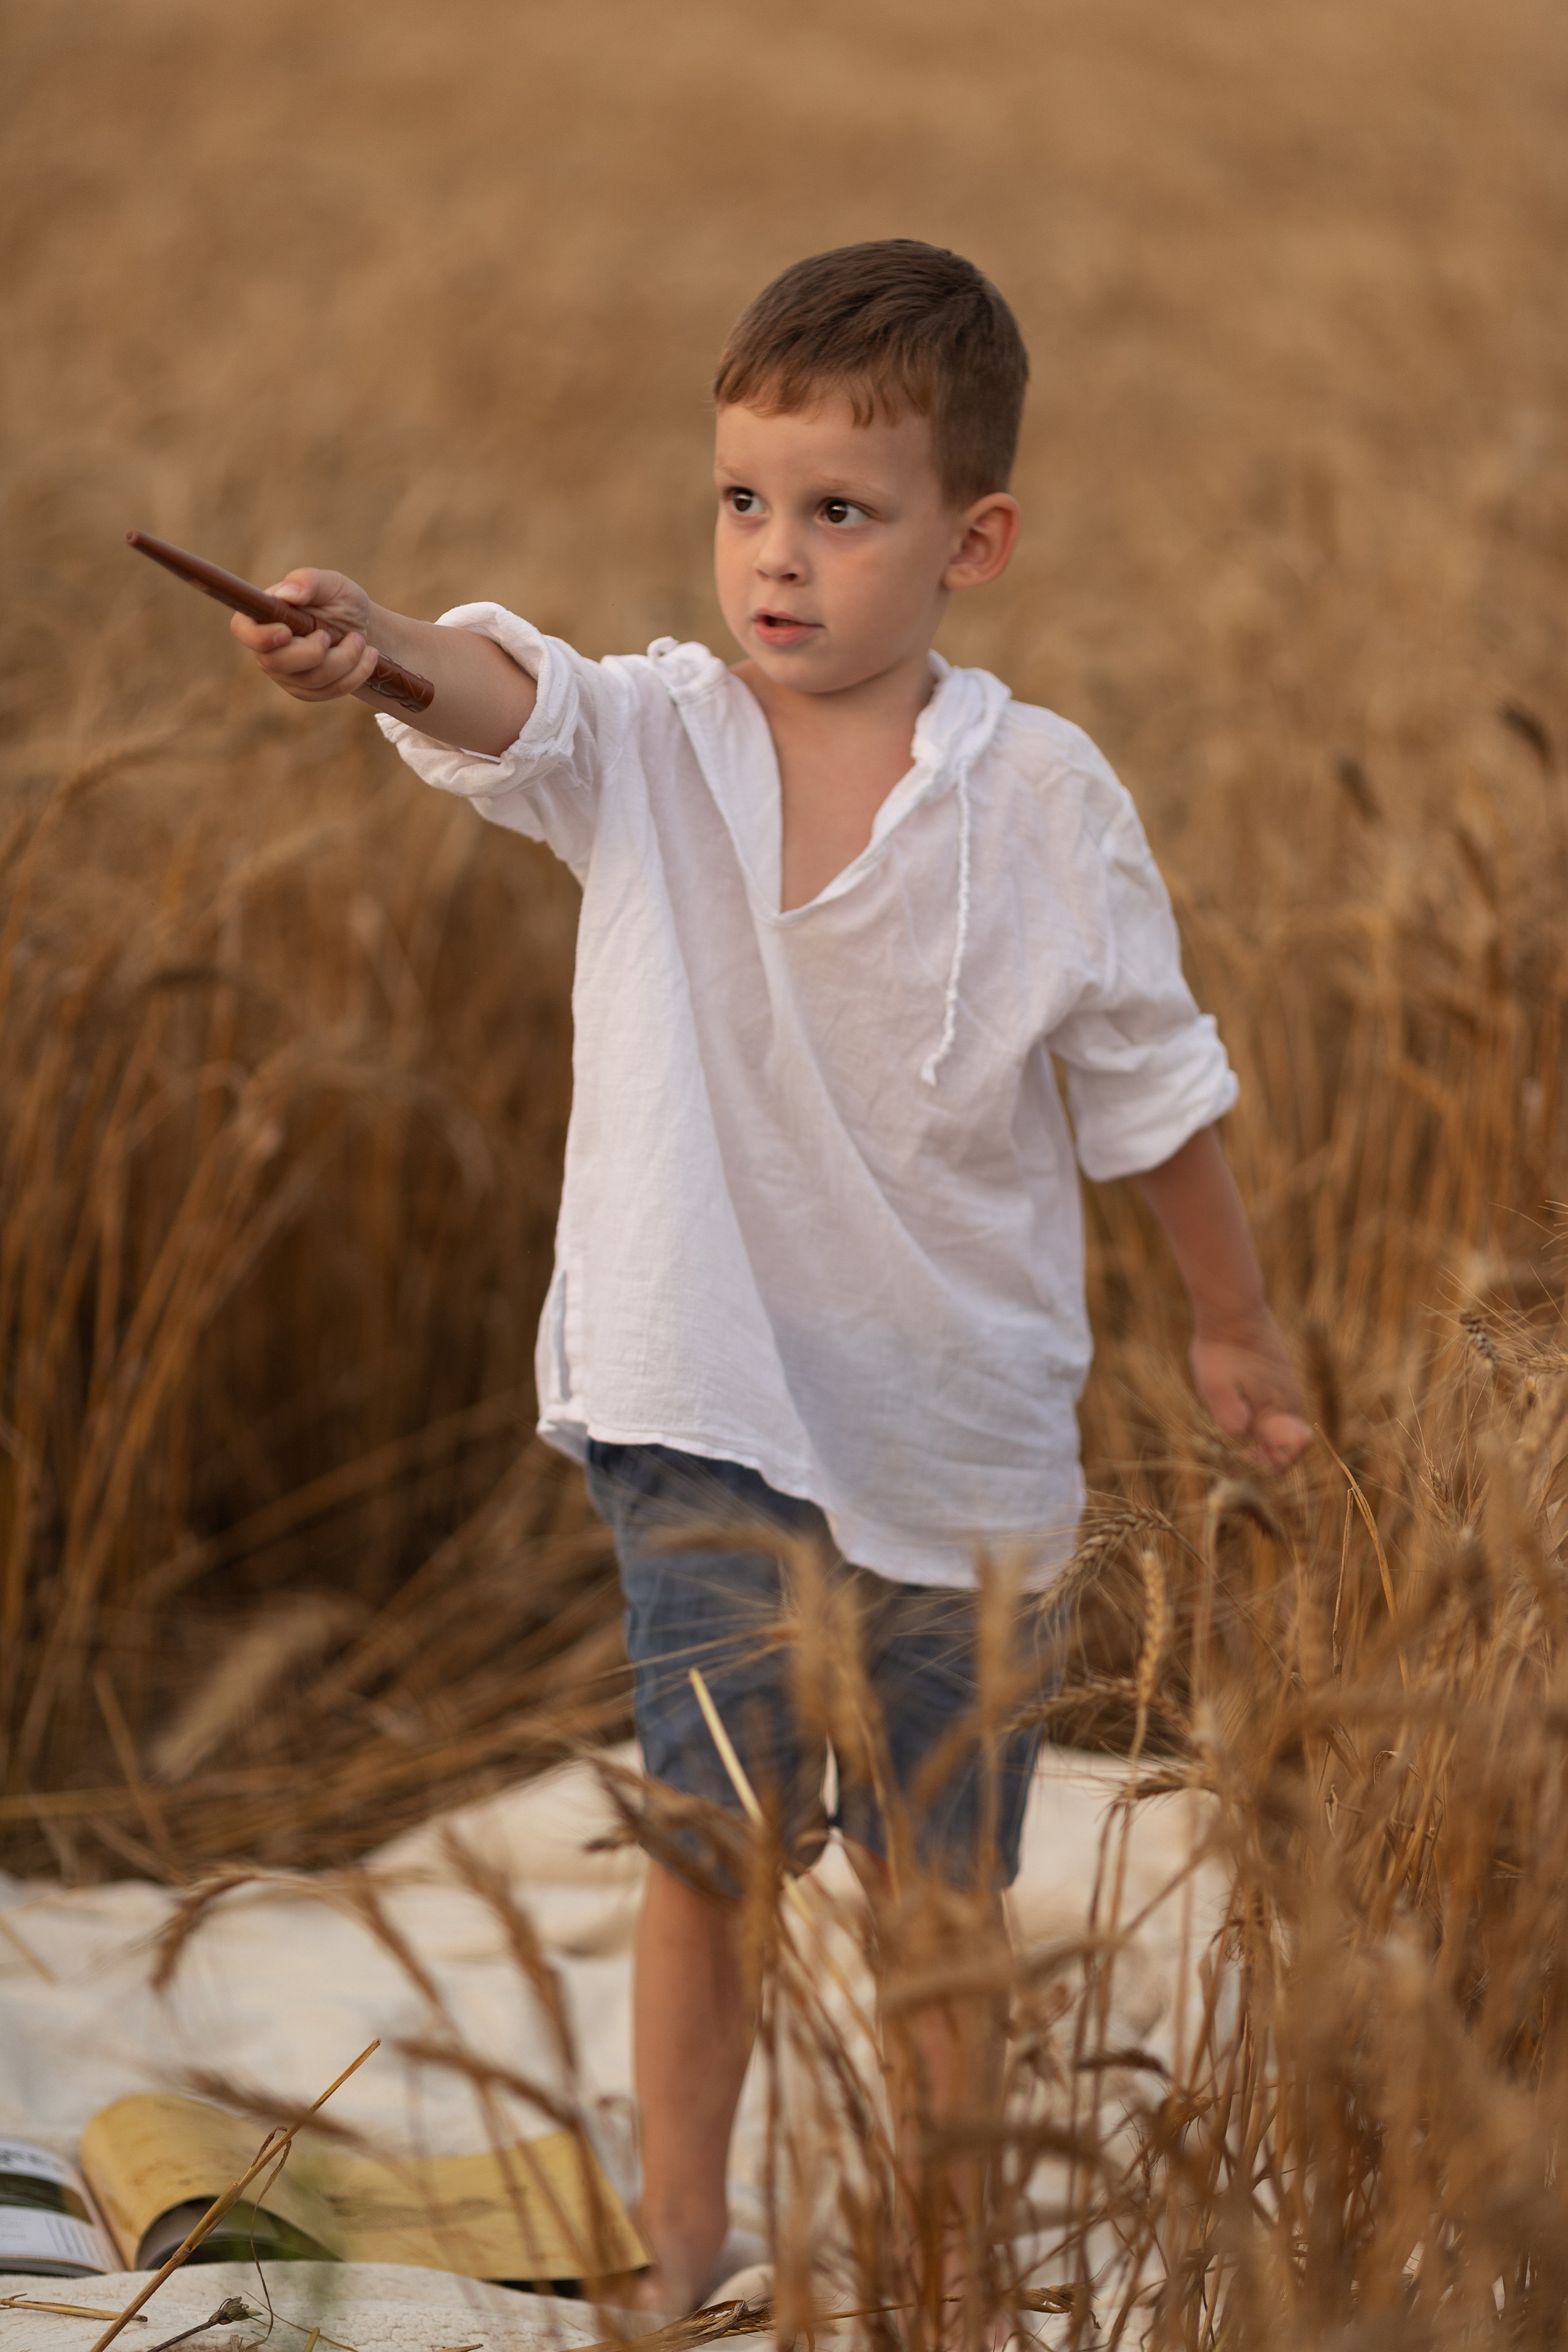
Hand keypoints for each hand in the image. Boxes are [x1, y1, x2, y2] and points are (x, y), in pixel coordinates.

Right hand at [229, 568, 379, 701]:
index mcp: (264, 616)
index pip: (243, 631)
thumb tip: (288, 593)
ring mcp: (286, 674)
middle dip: (316, 652)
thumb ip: (309, 581)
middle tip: (346, 634)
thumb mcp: (332, 584)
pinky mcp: (307, 691)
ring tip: (360, 641)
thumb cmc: (341, 602)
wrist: (363, 629)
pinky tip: (367, 657)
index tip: (287, 633)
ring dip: (345, 660)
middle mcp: (268, 649)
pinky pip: (327, 692)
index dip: (260, 637)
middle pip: (277, 663)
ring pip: (309, 680)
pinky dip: (354, 675)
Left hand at [1190, 1318, 1312, 1472]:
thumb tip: (1248, 1441)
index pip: (1285, 1461)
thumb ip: (1233, 1418)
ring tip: (1225, 1412)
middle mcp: (1291, 1404)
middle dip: (1257, 1454)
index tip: (1235, 1458)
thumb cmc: (1221, 1351)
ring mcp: (1287, 1389)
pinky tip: (1231, 1396)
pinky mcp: (1280, 1377)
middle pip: (1282, 1448)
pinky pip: (1273, 1408)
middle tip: (1225, 1440)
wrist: (1232, 1308)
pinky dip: (1255, 1413)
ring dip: (1254, 1433)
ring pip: (1276, 1428)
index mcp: (1280, 1413)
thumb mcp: (1215, 1388)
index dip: (1262, 1470)